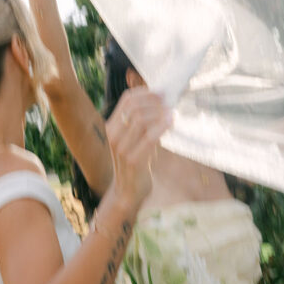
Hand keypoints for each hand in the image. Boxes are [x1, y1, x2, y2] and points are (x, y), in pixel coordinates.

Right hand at [106, 87, 171, 212]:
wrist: (129, 190)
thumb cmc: (137, 160)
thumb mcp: (136, 137)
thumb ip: (143, 119)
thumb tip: (163, 99)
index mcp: (111, 126)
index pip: (127, 99)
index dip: (147, 93)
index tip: (162, 93)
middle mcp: (113, 135)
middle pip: (134, 107)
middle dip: (155, 102)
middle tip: (170, 103)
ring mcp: (120, 148)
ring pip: (140, 119)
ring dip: (160, 113)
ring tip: (172, 114)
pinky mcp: (132, 159)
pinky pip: (149, 137)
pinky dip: (162, 126)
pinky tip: (171, 123)